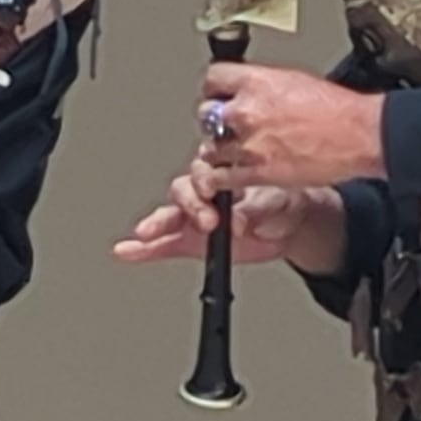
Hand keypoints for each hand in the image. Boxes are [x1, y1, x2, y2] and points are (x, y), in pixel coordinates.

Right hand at [114, 180, 346, 273]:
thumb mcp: (277, 200)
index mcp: (223, 171)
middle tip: (206, 221)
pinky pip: (163, 245)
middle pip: (184, 190)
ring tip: (147, 234)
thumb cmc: (284, 201)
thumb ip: (255, 209)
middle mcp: (204, 190)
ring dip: (158, 224)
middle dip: (191, 205)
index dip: (205, 180)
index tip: (212, 195)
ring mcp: (194, 216)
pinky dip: (143, 250)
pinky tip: (128, 251)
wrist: (292, 224)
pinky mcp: (190, 240)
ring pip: (170, 215)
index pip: (205, 169)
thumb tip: (238, 221)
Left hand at [191, 63, 385, 191]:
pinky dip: (221, 178)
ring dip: (220, 150)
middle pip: (206, 113)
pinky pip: (220, 177)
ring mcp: (249, 143)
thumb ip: (263, 86)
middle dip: (215, 120)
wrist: (359, 135)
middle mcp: (248, 110)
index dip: (214, 88)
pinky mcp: (256, 172)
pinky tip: (229, 175)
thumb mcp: (294, 81)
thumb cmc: (337, 109)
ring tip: (234, 151)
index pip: (213, 77)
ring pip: (211, 147)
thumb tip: (250, 91)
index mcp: (257, 82)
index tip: (216, 95)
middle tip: (227, 126)